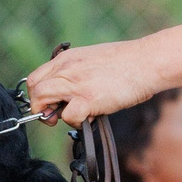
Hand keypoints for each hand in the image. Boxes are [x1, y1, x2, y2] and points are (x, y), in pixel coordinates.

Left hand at [25, 39, 164, 125]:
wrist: (147, 62)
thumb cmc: (127, 63)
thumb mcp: (93, 59)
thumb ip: (76, 73)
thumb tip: (69, 93)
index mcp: (67, 59)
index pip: (36, 78)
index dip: (38, 95)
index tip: (50, 105)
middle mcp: (67, 68)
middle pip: (35, 89)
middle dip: (40, 106)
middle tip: (54, 116)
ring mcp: (76, 83)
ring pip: (41, 99)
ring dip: (51, 114)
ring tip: (72, 116)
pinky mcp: (88, 98)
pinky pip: (68, 116)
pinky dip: (75, 122)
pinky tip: (90, 117)